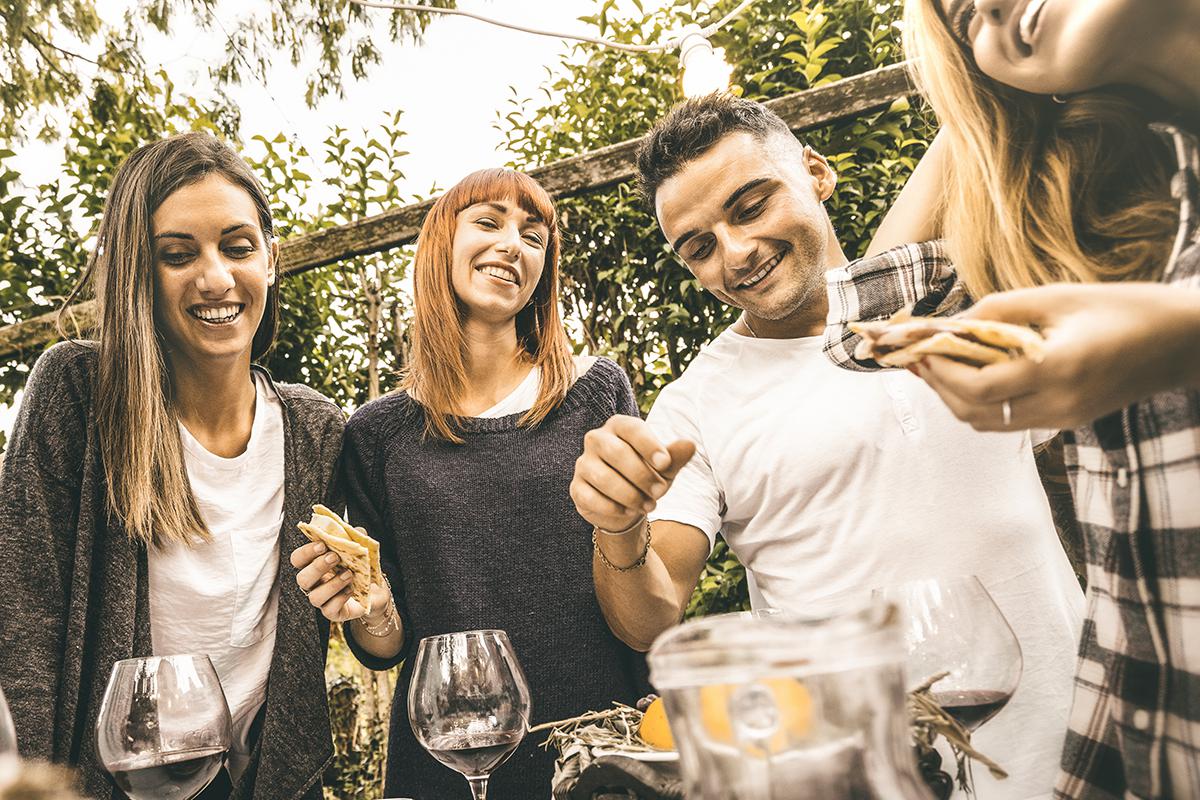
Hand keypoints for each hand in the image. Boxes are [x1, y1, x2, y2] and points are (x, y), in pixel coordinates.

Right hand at [289, 542, 392, 623]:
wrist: (375, 592)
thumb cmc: (361, 567)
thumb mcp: (360, 550)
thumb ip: (356, 538)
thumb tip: (357, 530)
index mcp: (314, 565)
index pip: (298, 559)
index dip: (305, 552)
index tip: (322, 544)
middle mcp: (314, 584)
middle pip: (302, 579)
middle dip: (317, 567)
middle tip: (334, 557)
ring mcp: (322, 600)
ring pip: (314, 597)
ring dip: (331, 584)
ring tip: (348, 574)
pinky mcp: (333, 613)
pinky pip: (329, 610)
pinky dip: (340, 599)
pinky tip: (351, 590)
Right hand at [570, 415, 695, 531]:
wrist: (627, 504)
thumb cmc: (647, 476)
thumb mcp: (665, 467)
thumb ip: (675, 456)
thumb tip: (690, 445)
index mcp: (619, 426)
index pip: (632, 429)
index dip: (649, 445)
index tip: (665, 464)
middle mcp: (596, 439)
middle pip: (616, 452)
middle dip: (642, 475)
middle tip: (661, 492)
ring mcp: (583, 463)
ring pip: (604, 477)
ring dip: (630, 494)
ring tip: (648, 505)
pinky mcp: (576, 487)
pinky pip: (591, 497)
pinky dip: (612, 507)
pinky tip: (627, 511)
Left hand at [913, 283, 1199, 430]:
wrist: (1182, 342)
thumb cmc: (1124, 307)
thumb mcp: (1058, 297)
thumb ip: (998, 310)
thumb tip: (951, 323)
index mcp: (1057, 370)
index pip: (978, 387)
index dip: (941, 372)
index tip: (920, 350)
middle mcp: (1057, 405)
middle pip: (974, 413)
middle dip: (939, 387)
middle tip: (919, 358)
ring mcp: (1062, 419)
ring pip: (987, 423)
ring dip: (956, 398)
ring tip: (939, 365)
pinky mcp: (1065, 422)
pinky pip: (1008, 421)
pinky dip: (981, 402)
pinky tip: (972, 374)